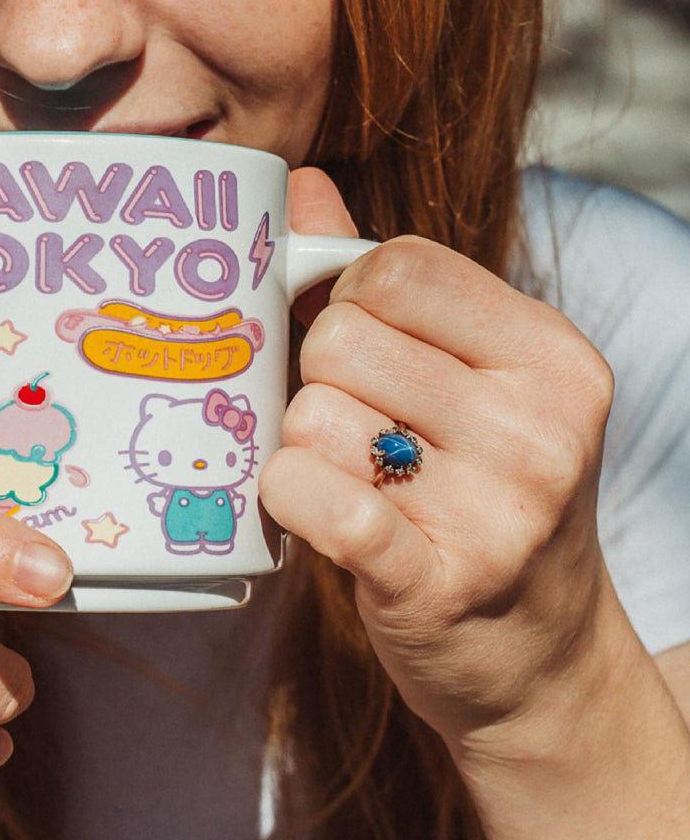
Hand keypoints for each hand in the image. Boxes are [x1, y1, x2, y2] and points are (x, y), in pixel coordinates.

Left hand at [260, 169, 615, 753]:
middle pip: (340, 338)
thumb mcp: (467, 377)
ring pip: (312, 415)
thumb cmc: (482, 494)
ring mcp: (497, 509)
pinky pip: (314, 496)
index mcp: (550, 355)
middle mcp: (539, 426)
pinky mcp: (434, 581)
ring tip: (352, 477)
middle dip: (320, 379)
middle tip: (354, 424)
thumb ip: (385, 278)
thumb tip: (300, 185)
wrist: (533, 654)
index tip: (360, 346)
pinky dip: (288, 496)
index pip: (394, 266)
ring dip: (304, 446)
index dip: (347, 299)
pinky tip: (313, 509)